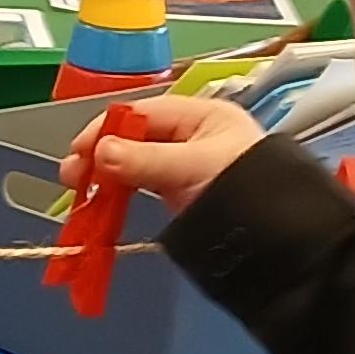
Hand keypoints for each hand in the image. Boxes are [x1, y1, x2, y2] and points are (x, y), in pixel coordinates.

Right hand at [61, 90, 262, 214]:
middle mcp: (191, 135)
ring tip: (80, 190)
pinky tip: (101, 200)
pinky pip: (141, 184)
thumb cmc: (248, 190)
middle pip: (134, 136)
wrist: (281, 241)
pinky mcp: (180, 191)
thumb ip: (146, 160)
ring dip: (105, 174)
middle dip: (100, 153)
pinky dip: (119, 191)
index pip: (142, 112)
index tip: (80, 151)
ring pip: (134, 162)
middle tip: (73, 175)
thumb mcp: (195, 168)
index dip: (107, 129)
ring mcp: (184, 164)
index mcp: (202, 116)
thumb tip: (100, 153)